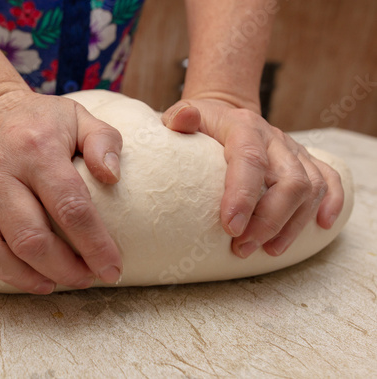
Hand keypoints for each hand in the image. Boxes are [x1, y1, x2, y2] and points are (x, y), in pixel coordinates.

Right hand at [0, 90, 122, 293]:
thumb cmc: (42, 122)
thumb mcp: (80, 118)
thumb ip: (104, 141)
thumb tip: (112, 177)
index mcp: (37, 150)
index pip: (71, 207)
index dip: (95, 245)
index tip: (112, 270)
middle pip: (29, 237)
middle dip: (62, 269)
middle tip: (84, 279)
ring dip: (20, 277)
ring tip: (48, 284)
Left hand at [162, 98, 343, 257]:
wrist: (226, 114)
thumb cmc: (202, 125)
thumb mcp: (181, 116)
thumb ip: (179, 118)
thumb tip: (184, 119)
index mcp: (243, 127)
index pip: (250, 160)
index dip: (243, 196)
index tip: (230, 228)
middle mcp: (274, 138)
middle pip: (289, 181)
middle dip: (269, 222)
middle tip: (242, 247)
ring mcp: (293, 150)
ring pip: (310, 187)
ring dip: (292, 224)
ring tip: (268, 250)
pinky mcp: (305, 160)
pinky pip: (330, 179)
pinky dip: (332, 202)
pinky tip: (322, 226)